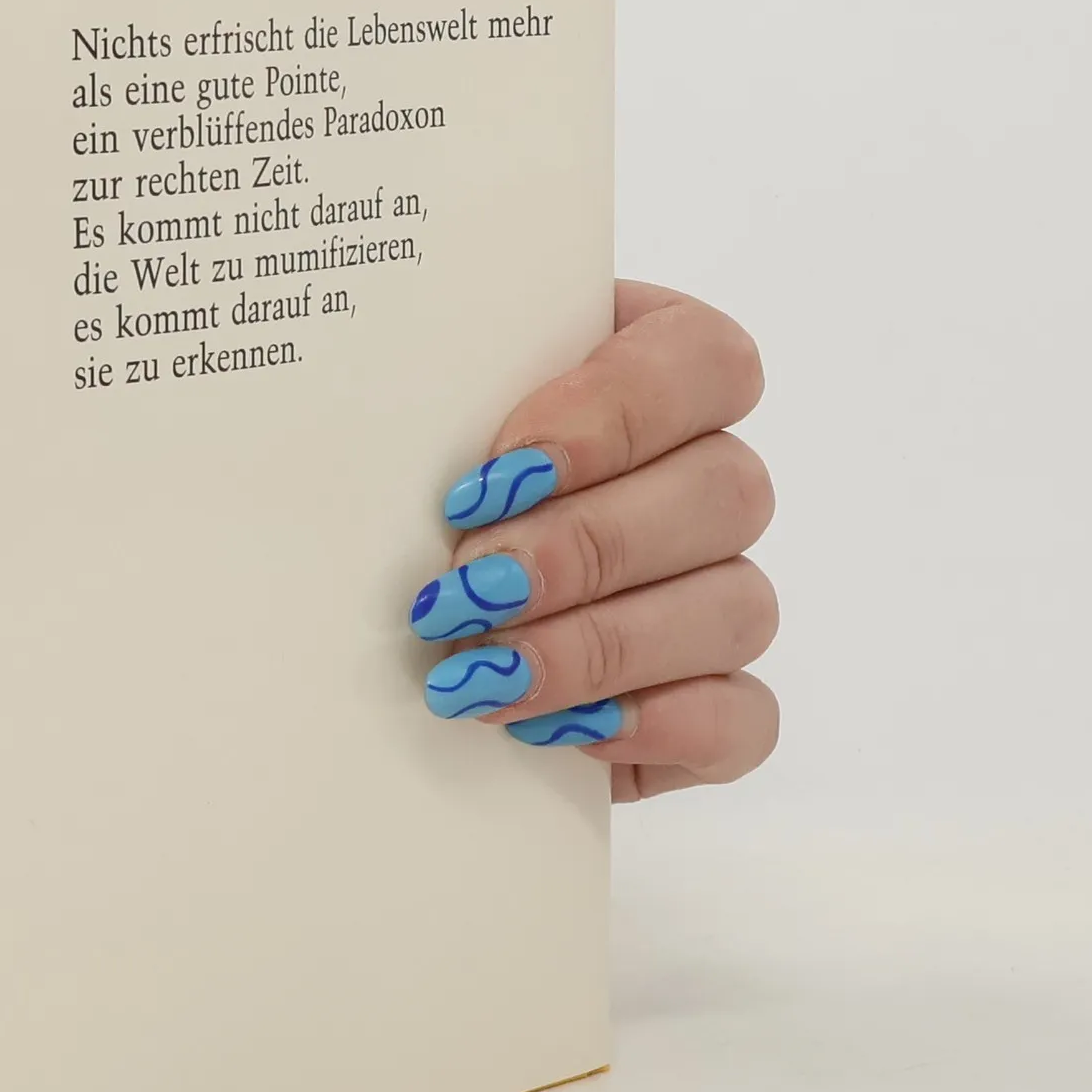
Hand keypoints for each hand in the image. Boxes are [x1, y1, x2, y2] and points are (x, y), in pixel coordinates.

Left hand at [413, 280, 777, 800]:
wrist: (346, 632)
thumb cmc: (388, 495)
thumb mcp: (399, 427)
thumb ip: (429, 406)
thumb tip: (391, 422)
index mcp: (648, 370)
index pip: (704, 359)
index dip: (618, 411)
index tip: (504, 470)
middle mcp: (704, 477)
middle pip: (725, 492)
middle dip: (585, 548)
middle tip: (468, 590)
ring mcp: (722, 591)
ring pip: (738, 607)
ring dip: (604, 645)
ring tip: (485, 673)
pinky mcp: (715, 703)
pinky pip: (745, 717)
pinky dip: (660, 728)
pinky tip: (559, 732)